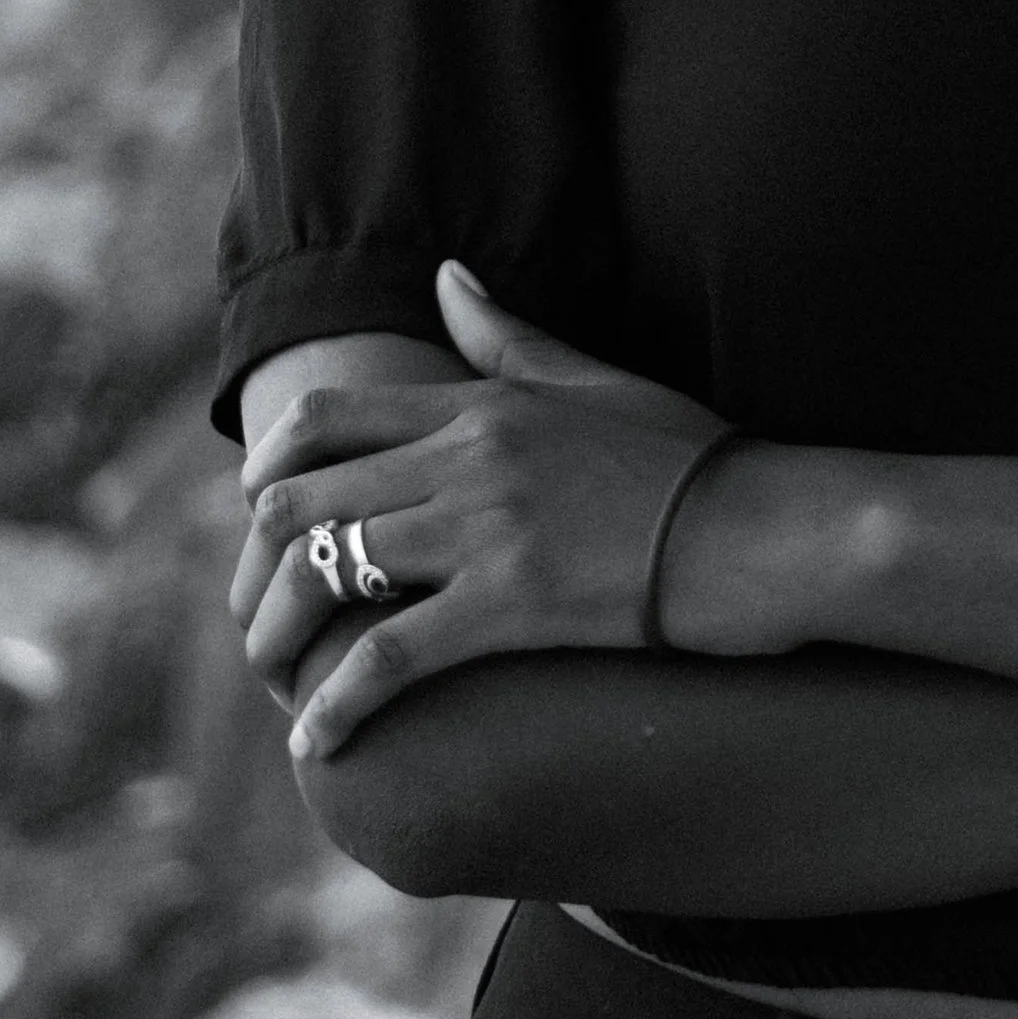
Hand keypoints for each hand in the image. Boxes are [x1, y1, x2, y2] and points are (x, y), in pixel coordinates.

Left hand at [230, 264, 822, 763]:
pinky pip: (388, 656)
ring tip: (278, 682)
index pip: (327, 417)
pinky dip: (337, 704)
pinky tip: (320, 741)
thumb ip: (508, 336)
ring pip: (324, 574)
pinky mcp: (512, 603)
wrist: (763, 528)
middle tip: (259, 618)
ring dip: (277, 638)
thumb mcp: (594, 381)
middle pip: (302, 501)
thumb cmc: (690, 459)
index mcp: (479, 403)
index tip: (256, 518)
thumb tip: (447, 276)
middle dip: (254, 570)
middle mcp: (466, 457)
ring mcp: (486, 529)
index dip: (265, 469)